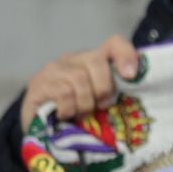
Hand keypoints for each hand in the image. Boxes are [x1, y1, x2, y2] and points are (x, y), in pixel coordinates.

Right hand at [16, 35, 142, 130]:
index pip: (113, 44)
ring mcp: (54, 69)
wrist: (38, 127)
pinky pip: (63, 92)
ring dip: (84, 103)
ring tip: (80, 115)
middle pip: (96, 61)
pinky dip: (69, 109)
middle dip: (102, 88)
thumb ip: (112, 96)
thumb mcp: (97, 105)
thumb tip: (134, 98)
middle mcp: (73, 59)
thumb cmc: (74, 116)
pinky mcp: (39, 83)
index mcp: (92, 62)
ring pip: (79, 79)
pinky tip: (64, 115)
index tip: (130, 75)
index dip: (125, 55)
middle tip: (100, 107)